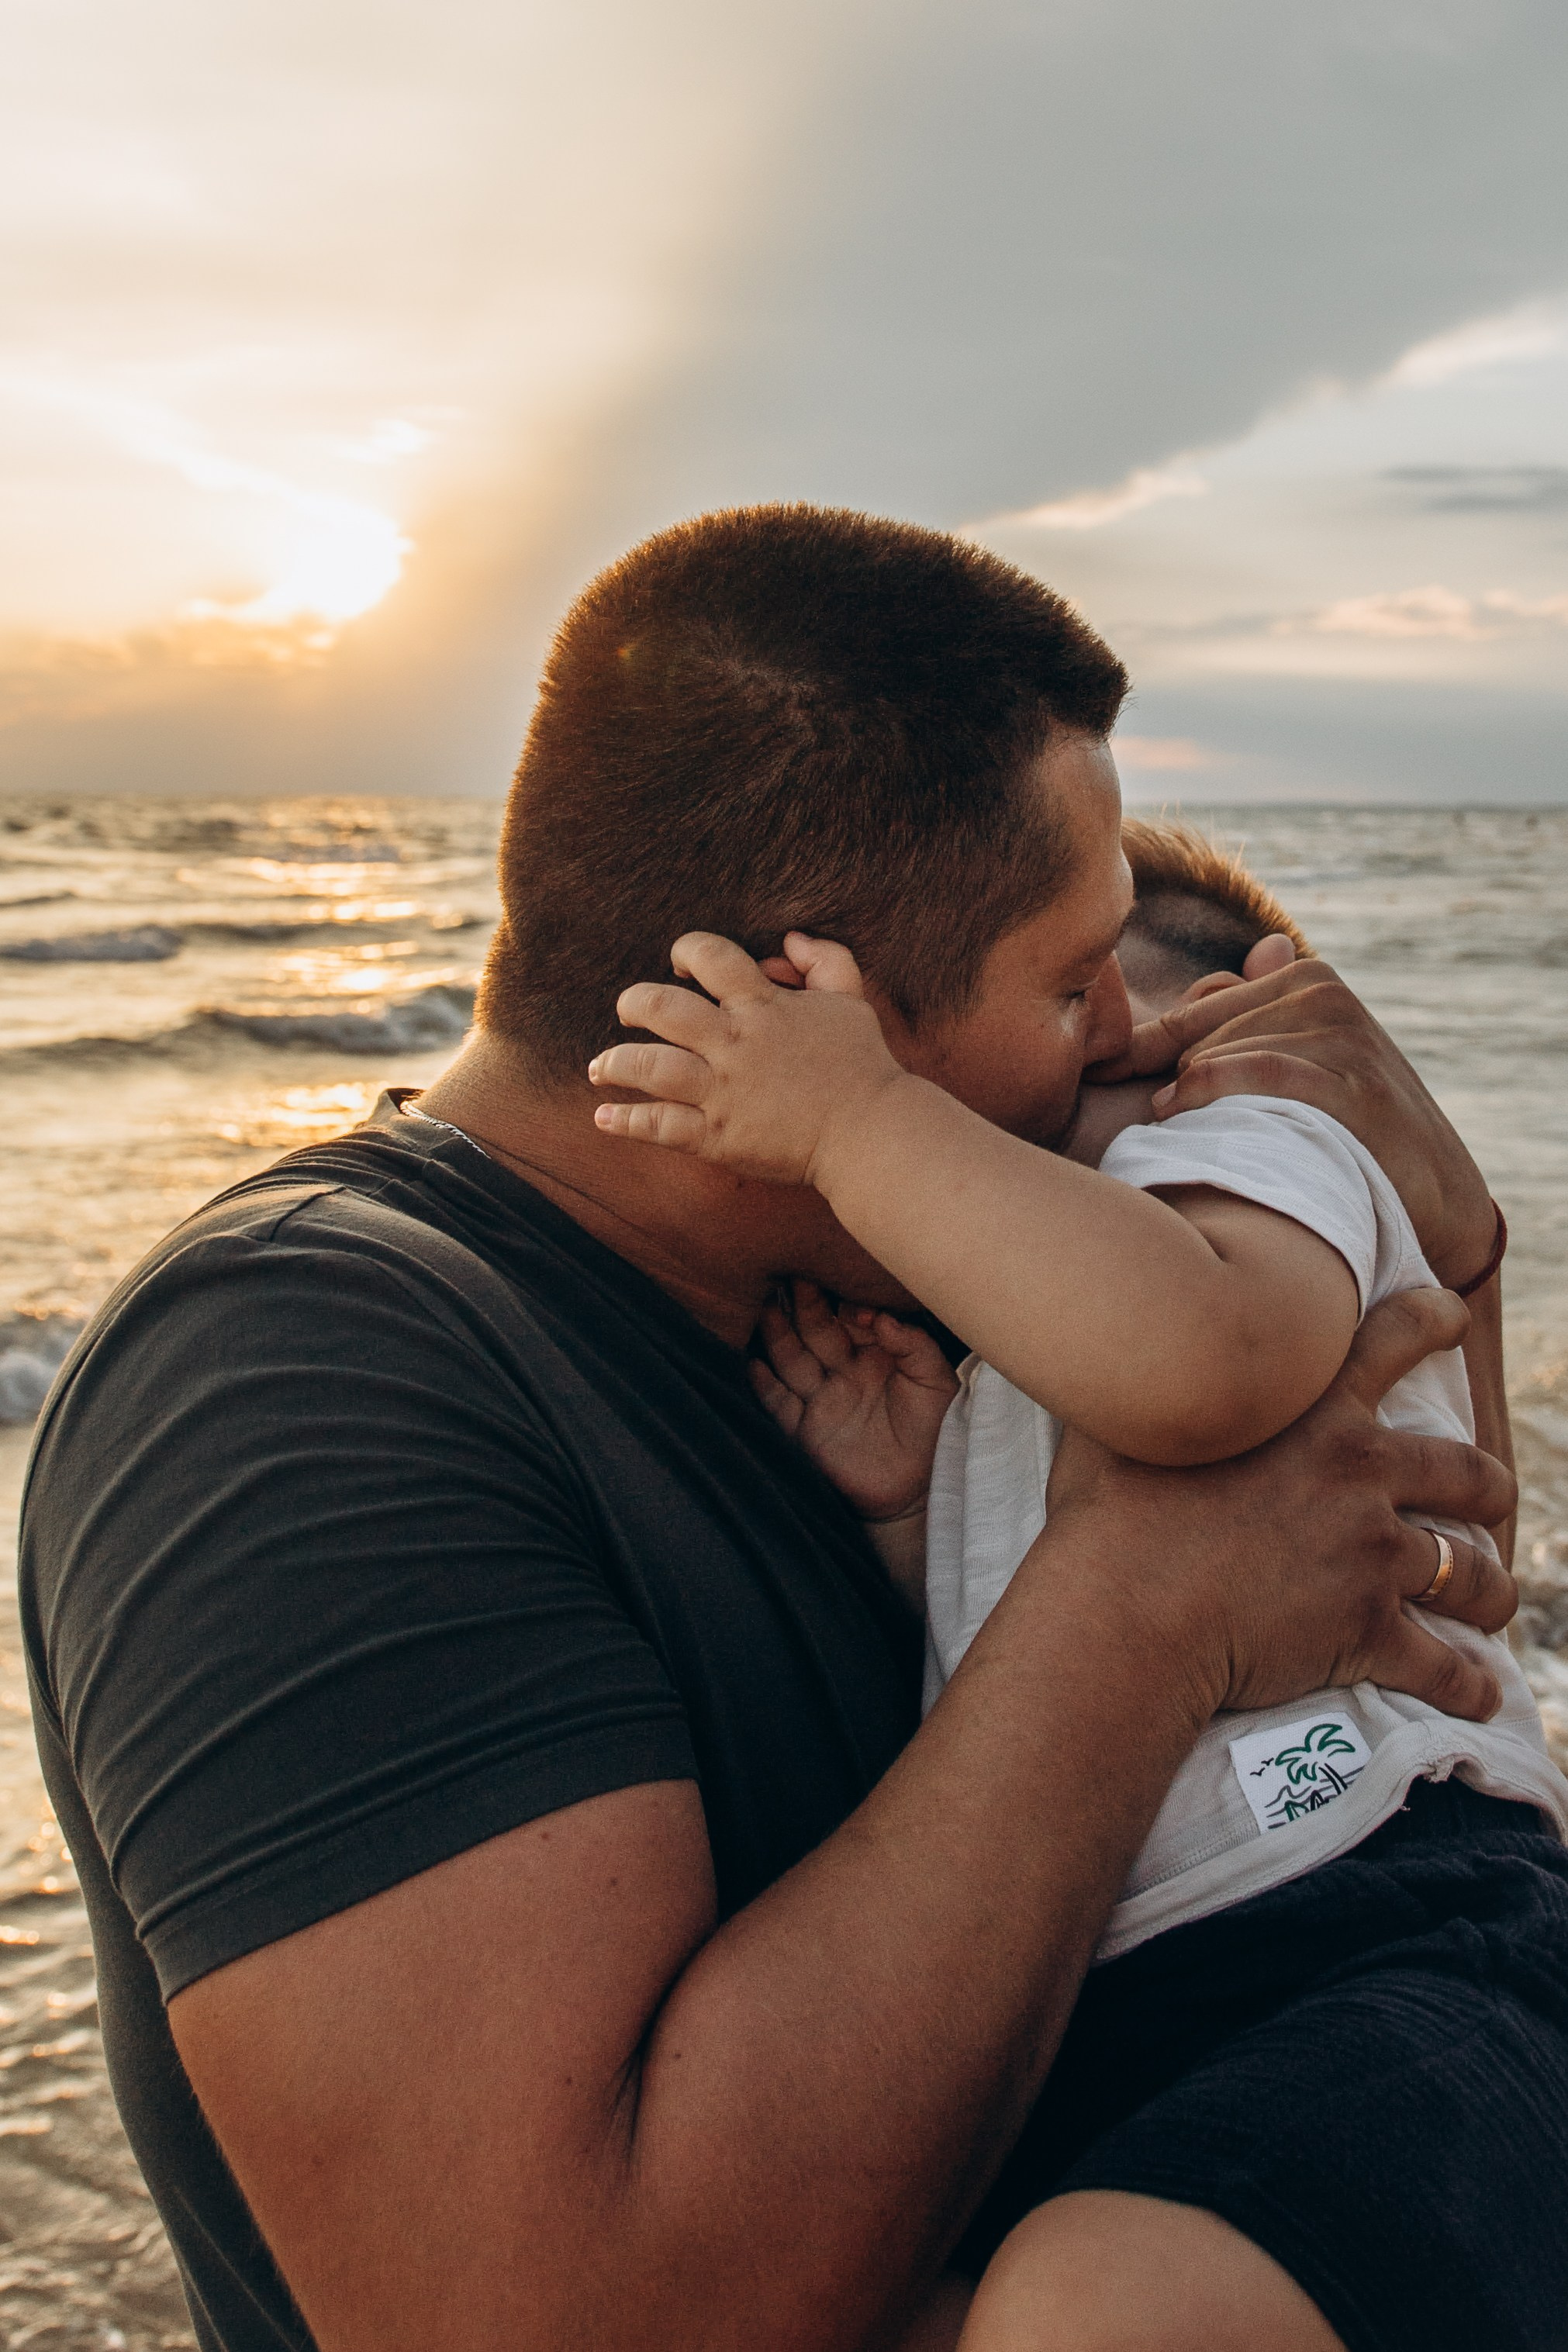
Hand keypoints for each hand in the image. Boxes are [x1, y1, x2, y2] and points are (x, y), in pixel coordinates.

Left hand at [588, 931, 909, 1187]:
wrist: (870, 1133)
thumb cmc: (861, 1065)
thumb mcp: (850, 1000)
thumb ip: (824, 960)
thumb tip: (789, 938)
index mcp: (762, 1007)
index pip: (709, 956)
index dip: (685, 951)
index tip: (679, 966)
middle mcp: (734, 1045)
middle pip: (662, 1008)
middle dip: (633, 1003)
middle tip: (628, 1011)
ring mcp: (722, 1092)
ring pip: (649, 1066)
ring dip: (614, 1063)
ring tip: (599, 1067)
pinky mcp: (717, 1137)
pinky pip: (660, 1126)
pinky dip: (626, 1121)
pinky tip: (603, 1118)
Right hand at [751, 1280, 957, 1521]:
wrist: (919, 1489)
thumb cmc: (934, 1430)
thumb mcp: (936, 1381)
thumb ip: (914, 1344)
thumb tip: (880, 1316)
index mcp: (874, 1355)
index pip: (851, 1320)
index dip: (845, 1304)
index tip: (846, 1294)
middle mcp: (843, 1372)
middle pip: (816, 1332)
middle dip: (804, 1307)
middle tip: (791, 1277)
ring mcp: (821, 1400)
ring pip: (792, 1360)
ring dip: (778, 1336)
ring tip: (765, 1309)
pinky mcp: (805, 1431)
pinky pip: (779, 1404)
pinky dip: (765, 1386)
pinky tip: (753, 1365)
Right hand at [1042, 1287, 1516, 1725]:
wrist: (1125, 1612)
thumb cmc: (1109, 1515)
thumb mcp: (1124, 1419)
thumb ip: (1149, 1379)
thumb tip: (1116, 1339)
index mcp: (1313, 1413)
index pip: (1391, 1339)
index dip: (1430, 1321)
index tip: (1450, 1318)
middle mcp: (1360, 1475)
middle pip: (1465, 1472)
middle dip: (1491, 1488)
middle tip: (1494, 1497)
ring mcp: (1371, 1557)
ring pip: (1470, 1575)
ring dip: (1491, 1592)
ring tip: (1494, 1603)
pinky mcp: (1368, 1633)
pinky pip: (1444, 1666)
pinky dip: (1468, 1685)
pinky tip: (1479, 1696)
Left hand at [1092, 955, 1494, 1288]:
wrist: (1437, 1200)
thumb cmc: (1349, 1135)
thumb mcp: (1302, 1067)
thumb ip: (1254, 1019)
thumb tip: (1252, 950)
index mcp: (1304, 981)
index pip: (1196, 1008)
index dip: (1141, 1051)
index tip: (1097, 1080)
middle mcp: (1324, 994)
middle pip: (1197, 1032)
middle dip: (1164, 1079)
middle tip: (1146, 1127)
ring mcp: (1344, 1035)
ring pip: (1219, 1052)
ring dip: (1183, 1096)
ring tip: (1164, 1134)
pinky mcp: (1356, 1082)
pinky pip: (1260, 1072)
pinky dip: (1211, 1093)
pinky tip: (1181, 1122)